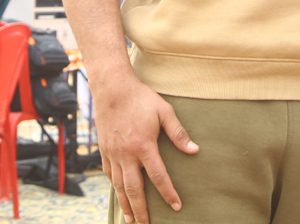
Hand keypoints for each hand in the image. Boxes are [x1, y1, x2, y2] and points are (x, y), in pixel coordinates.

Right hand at [94, 72, 198, 222]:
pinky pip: (109, 175)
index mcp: (143, 145)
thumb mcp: (164, 111)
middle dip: (142, 210)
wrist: (112, 88)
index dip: (168, 193)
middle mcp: (126, 154)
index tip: (176, 206)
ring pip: (119, 186)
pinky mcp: (104, 151)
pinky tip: (120, 196)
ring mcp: (113, 154)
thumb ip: (179, 133)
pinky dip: (115, 189)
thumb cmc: (141, 98)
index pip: (158, 176)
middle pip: (135, 189)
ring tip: (132, 220)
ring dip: (126, 205)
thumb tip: (195, 150)